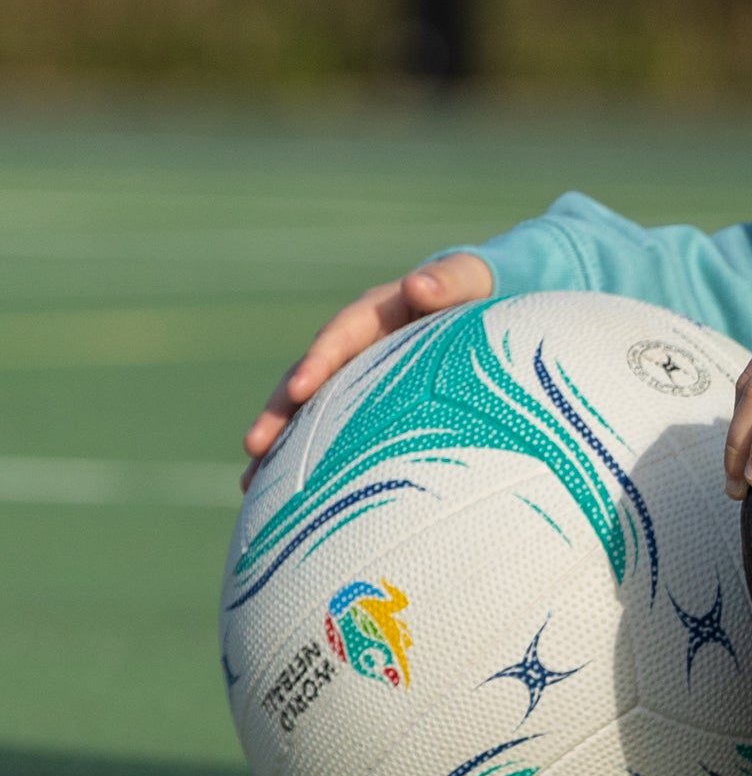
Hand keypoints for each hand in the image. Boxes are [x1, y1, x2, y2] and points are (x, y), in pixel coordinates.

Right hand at [241, 251, 493, 480]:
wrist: (475, 303)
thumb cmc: (474, 291)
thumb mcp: (468, 279)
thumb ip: (449, 281)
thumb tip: (418, 285)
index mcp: (374, 314)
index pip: (340, 336)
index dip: (318, 362)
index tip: (298, 390)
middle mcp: (352, 346)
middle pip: (307, 378)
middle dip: (279, 412)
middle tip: (255, 445)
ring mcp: (350, 376)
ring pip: (306, 411)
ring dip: (279, 444)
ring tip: (251, 483)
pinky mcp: (356, 403)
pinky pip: (325, 431)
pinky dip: (302, 459)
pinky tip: (279, 496)